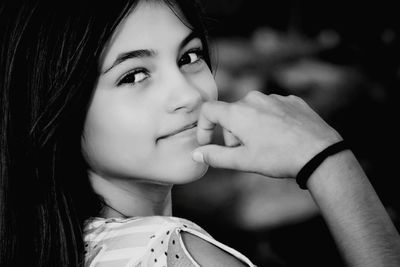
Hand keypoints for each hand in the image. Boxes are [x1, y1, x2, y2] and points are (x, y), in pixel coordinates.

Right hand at [192, 91, 341, 177]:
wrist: (319, 153)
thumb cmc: (279, 158)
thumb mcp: (243, 161)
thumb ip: (216, 157)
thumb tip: (197, 153)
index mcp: (238, 112)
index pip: (208, 111)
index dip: (203, 127)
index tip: (208, 142)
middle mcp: (254, 98)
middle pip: (231, 114)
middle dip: (233, 134)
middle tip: (247, 153)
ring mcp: (275, 97)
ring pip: (252, 111)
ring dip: (251, 127)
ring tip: (267, 146)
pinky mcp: (291, 100)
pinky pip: (272, 108)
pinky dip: (270, 121)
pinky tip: (282, 137)